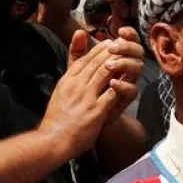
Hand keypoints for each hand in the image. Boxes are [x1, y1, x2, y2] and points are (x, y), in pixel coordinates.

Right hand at [39, 30, 144, 158]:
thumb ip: (69, 77)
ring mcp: (86, 97)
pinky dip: (121, 85)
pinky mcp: (95, 111)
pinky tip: (129, 79)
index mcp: (67, 80)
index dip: (98, 49)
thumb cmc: (56, 119)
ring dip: (117, 63)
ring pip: (104, 73)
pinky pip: (111, 93)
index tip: (108, 42)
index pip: (83, 59)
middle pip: (95, 63)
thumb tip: (73, 65)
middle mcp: (76, 85)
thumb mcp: (60, 92)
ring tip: (127, 56)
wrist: (52, 140)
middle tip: (122, 44)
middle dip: (110, 51)